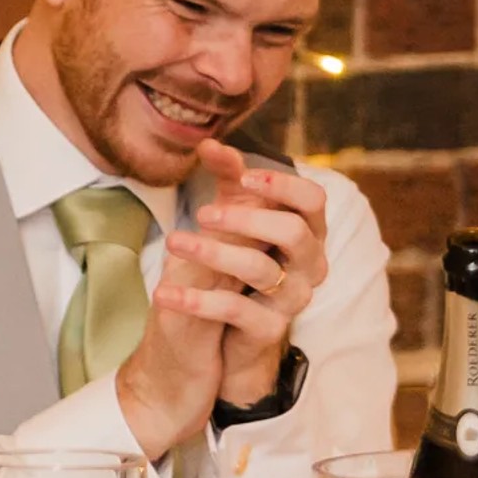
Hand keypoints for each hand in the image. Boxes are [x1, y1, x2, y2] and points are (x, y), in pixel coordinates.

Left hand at [113, 141, 324, 451]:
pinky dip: (197, 300)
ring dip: (215, 253)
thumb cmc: (237, 263)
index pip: (314, 200)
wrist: (227, 335)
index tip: (244, 178)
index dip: (284, 186)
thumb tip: (208, 143)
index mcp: (305, 231)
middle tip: (203, 213)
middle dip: (248, 218)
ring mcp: (293, 299)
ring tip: (173, 242)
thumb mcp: (232, 218)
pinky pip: (237, 310)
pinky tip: (164, 292)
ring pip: (262, 269)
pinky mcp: (269, 330)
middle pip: (294, 232)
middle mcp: (310, 265)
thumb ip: (227, 180)